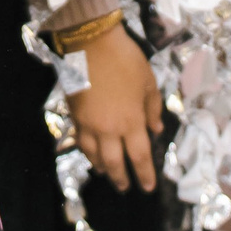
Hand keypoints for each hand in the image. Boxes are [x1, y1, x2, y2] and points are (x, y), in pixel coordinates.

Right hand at [67, 19, 163, 192]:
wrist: (90, 42)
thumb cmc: (125, 59)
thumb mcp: (148, 81)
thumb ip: (153, 108)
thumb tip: (156, 128)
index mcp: (131, 121)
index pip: (139, 156)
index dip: (144, 174)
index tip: (148, 187)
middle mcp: (109, 128)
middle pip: (114, 163)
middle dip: (121, 178)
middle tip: (125, 187)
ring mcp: (88, 124)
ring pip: (94, 155)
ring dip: (102, 167)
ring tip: (107, 173)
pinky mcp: (75, 115)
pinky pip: (80, 141)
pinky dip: (87, 152)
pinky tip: (91, 153)